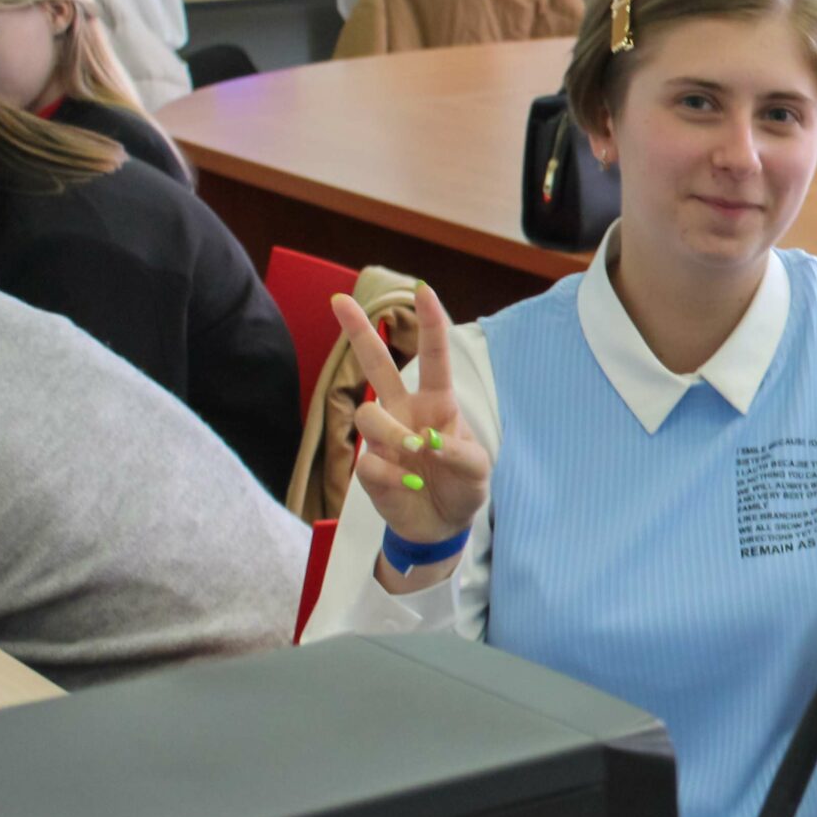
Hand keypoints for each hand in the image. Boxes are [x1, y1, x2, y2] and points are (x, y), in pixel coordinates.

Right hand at [333, 283, 490, 585]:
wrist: (442, 525)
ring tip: (416, 452)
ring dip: (393, 433)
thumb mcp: (478, 470)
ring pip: (367, 414)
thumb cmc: (463, 486)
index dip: (430, 324)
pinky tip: (408, 484)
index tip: (424, 291)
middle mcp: (404, 412)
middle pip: (375, 365)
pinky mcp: (368, 468)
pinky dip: (391, 473)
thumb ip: (461, 453)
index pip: (434, 357)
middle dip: (357, 332)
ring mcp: (382, 438)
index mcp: (437, 403)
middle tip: (339, 300)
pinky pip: (367, 461)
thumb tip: (430, 441)